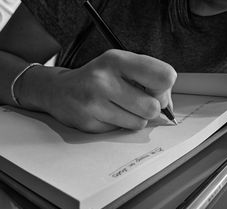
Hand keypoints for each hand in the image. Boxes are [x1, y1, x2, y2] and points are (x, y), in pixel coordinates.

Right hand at [47, 49, 176, 132]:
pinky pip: (119, 131)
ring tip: (118, 108)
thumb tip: (168, 105)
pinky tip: (104, 114)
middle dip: (148, 109)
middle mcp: (104, 79)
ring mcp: (94, 102)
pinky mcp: (88, 122)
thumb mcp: (119, 65)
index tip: (154, 91)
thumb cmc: (95, 78)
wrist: (58, 90)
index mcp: (116, 60)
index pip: (164, 77)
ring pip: (138, 123)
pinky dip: (116, 125)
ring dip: (133, 119)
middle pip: (152, 107)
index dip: (164, 90)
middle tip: (135, 103)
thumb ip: (147, 78)